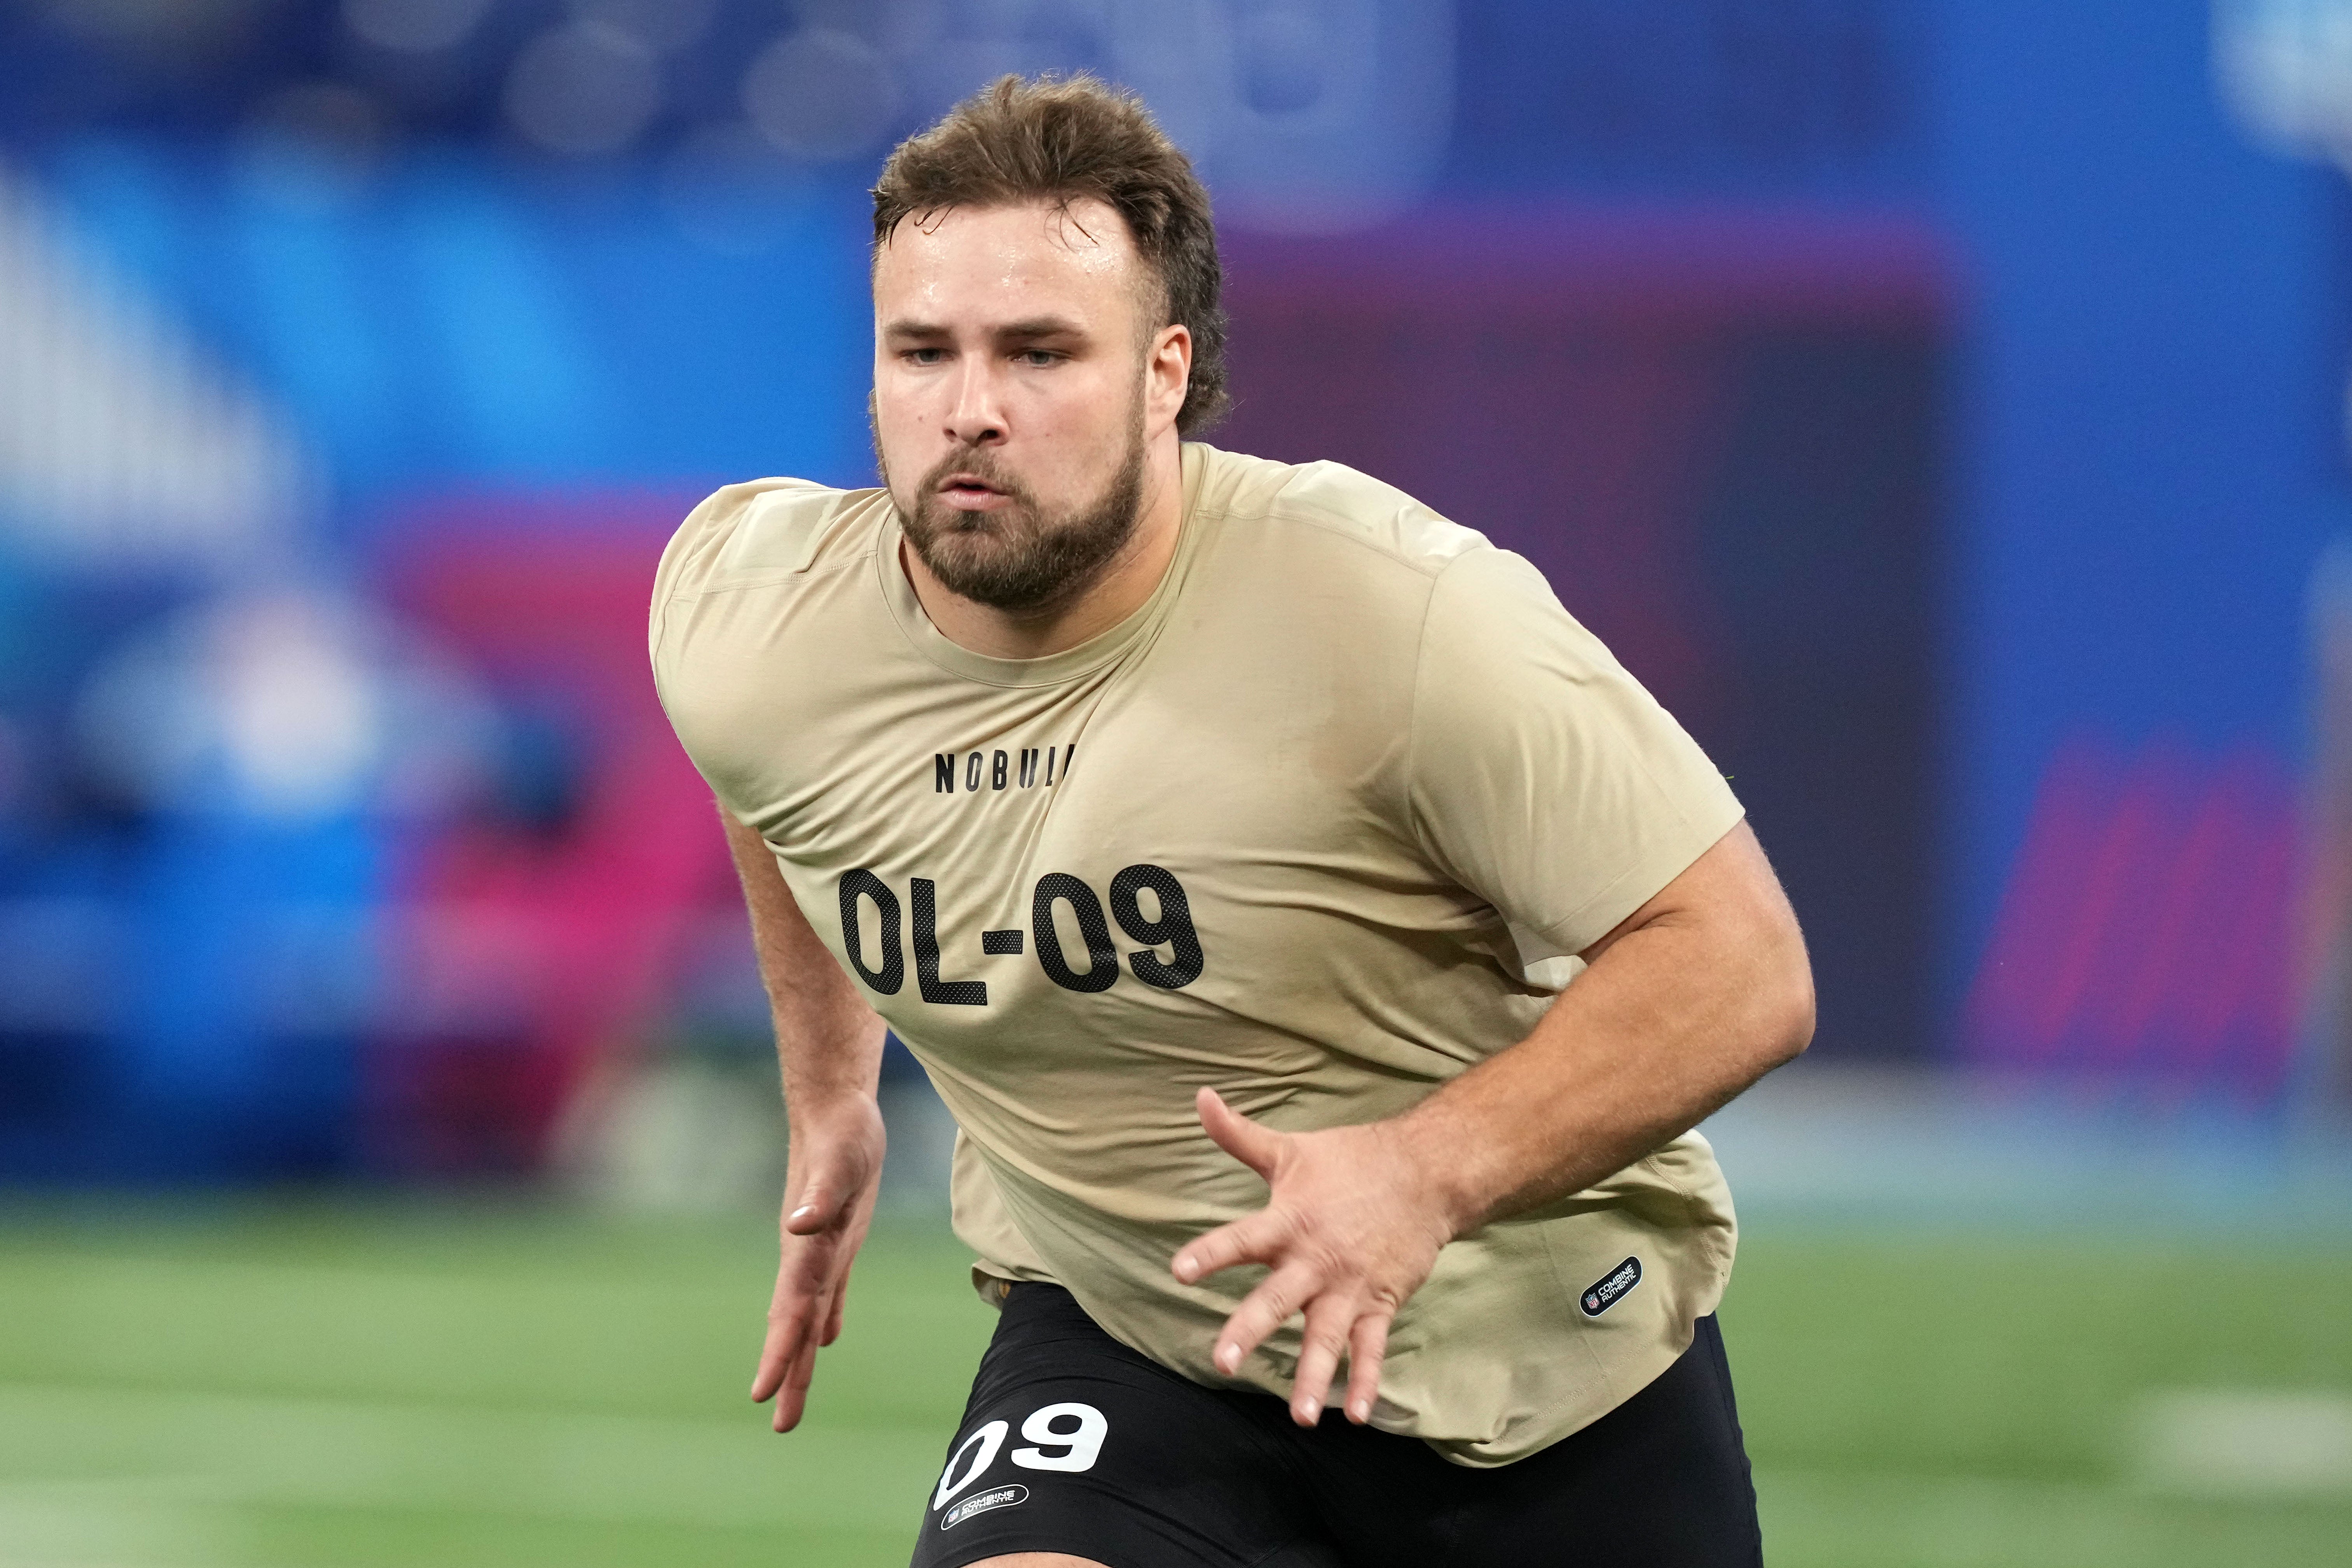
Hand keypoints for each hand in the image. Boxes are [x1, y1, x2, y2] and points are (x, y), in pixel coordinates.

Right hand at [752, 1097, 885, 1431]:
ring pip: (807, 1316)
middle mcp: (807, 1257)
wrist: (835, 1108)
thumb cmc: (842, 1132)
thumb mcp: (841, 1161)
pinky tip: (823, 1341)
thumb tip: (799, 1225)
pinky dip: (823, 1319)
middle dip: (786, 1373)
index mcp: (805, 1248)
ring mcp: (820, 1250)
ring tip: (790, 1403)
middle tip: (780, 1425)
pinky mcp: (838, 1239)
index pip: (790, 1310)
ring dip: (800, 1358)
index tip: (764, 1391)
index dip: (780, 1350)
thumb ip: (820, 1196)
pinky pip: (827, 1292)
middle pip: (793, 1325)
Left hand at [1170, 1087, 1459, 1427]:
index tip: (1180, 1271)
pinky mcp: (1380, 1302)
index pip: (1241, 1239)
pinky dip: (1368, 1380)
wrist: (1426, 1173)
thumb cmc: (1349, 1161)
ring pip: (1328, 1336)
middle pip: (1278, 1299)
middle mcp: (1316, 1259)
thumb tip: (1200, 1097)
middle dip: (1251, 1329)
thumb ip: (1239, 1135)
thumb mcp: (1289, 1148)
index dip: (1211, 1253)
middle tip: (1224, 1361)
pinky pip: (1372, 1347)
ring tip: (1300, 1415)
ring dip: (1315, 1376)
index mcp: (1288, 1221)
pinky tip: (1360, 1414)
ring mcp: (1350, 1286)